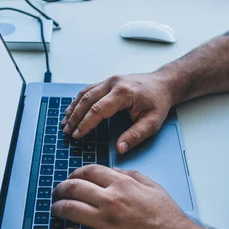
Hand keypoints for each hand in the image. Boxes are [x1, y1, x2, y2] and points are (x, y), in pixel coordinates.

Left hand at [51, 165, 225, 228]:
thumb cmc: (169, 219)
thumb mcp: (154, 187)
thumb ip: (131, 176)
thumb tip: (113, 171)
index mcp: (122, 185)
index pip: (88, 172)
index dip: (74, 174)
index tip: (70, 179)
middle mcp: (111, 201)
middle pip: (73, 188)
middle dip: (60, 189)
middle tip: (57, 194)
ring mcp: (106, 224)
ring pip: (69, 210)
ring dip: (58, 209)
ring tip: (56, 211)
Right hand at [61, 72, 175, 153]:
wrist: (164, 83)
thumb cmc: (158, 102)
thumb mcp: (153, 122)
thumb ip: (136, 135)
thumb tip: (120, 148)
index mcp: (123, 93)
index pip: (98, 110)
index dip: (86, 124)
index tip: (77, 135)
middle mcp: (113, 83)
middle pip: (87, 100)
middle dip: (75, 117)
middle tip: (67, 131)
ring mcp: (109, 80)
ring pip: (85, 93)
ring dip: (73, 108)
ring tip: (65, 123)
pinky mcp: (108, 81)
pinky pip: (89, 90)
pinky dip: (78, 101)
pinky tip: (72, 110)